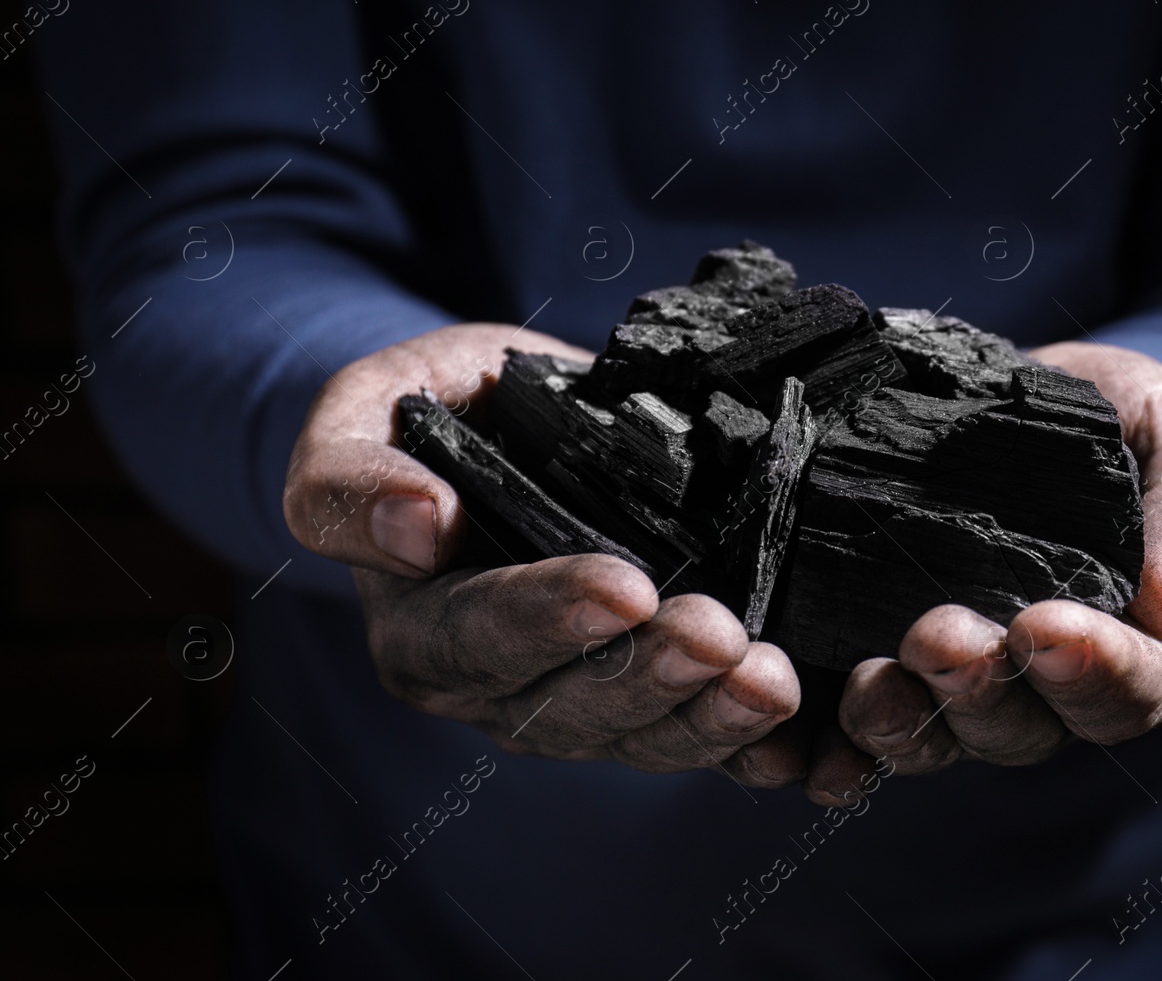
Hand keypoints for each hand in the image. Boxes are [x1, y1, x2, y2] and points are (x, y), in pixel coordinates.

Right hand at [282, 324, 803, 784]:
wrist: (496, 427)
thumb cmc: (425, 418)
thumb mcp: (359, 419)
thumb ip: (350, 479)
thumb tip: (417, 525)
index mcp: (422, 630)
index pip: (477, 640)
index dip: (548, 621)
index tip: (624, 589)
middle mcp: (498, 688)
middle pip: (569, 707)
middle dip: (650, 675)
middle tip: (719, 636)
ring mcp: (578, 702)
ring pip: (644, 735)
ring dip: (711, 717)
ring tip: (772, 682)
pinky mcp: (648, 700)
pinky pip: (698, 740)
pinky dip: (754, 752)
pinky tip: (804, 747)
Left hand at [810, 342, 1161, 801]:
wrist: (1040, 393)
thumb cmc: (1134, 422)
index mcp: (1127, 646)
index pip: (1126, 694)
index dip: (1091, 675)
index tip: (1045, 627)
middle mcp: (1040, 685)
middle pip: (1017, 730)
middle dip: (976, 692)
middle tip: (938, 635)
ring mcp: (958, 681)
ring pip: (934, 739)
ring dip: (897, 723)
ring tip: (867, 683)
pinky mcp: (883, 655)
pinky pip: (858, 727)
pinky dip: (831, 746)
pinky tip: (803, 749)